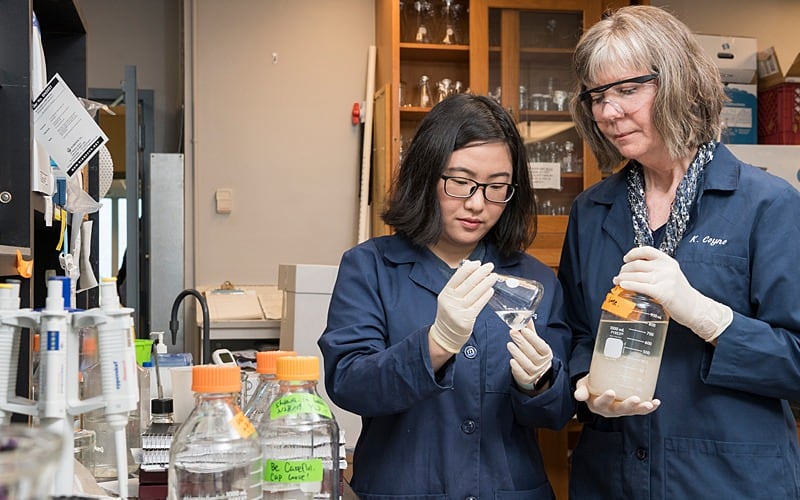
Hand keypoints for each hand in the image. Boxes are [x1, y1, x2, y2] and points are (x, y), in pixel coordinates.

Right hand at [429, 260, 496, 352]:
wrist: (446, 334)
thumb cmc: (450, 313)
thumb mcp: (448, 298)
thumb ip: (458, 286)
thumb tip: (472, 270)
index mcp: (445, 293)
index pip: (458, 277)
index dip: (469, 268)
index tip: (478, 263)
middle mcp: (451, 301)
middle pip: (468, 283)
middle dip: (481, 273)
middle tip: (490, 266)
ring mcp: (458, 310)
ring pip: (475, 293)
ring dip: (486, 283)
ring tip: (494, 276)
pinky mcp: (466, 319)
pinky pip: (479, 305)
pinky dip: (486, 296)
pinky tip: (491, 290)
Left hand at [507, 320, 552, 390]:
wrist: (538, 372)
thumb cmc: (535, 353)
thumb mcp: (535, 342)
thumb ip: (529, 330)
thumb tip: (524, 315)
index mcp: (546, 353)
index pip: (540, 345)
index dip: (532, 338)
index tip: (523, 330)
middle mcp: (542, 363)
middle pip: (532, 353)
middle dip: (521, 342)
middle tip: (513, 332)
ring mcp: (535, 372)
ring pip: (526, 363)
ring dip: (517, 353)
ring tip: (509, 344)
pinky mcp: (527, 379)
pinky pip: (522, 374)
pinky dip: (517, 367)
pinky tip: (512, 360)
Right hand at [574, 375, 659, 417]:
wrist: (596, 390)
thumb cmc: (590, 386)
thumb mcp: (582, 386)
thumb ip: (581, 390)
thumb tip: (578, 396)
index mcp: (597, 405)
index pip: (601, 403)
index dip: (606, 399)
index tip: (611, 392)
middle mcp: (610, 410)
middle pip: (620, 410)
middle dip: (628, 405)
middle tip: (635, 399)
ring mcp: (621, 410)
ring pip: (632, 412)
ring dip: (641, 408)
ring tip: (649, 404)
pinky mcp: (630, 408)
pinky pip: (640, 410)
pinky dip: (649, 408)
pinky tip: (656, 402)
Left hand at [614, 246, 732, 341]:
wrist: (695, 308)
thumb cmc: (680, 294)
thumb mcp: (670, 276)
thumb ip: (656, 271)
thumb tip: (633, 271)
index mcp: (668, 261)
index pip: (647, 250)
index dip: (633, 253)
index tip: (625, 259)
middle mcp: (666, 268)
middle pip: (637, 264)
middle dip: (624, 270)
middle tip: (619, 275)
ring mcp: (665, 280)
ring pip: (636, 275)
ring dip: (622, 278)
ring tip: (617, 282)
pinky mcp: (662, 292)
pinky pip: (641, 286)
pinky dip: (629, 285)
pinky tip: (623, 286)